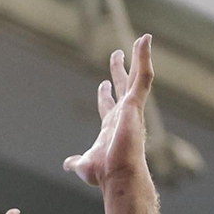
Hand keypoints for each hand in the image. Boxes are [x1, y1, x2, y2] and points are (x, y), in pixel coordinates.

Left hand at [64, 34, 155, 188]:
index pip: (108, 106)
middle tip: (117, 54)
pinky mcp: (136, 103)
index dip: (105, 95)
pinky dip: (145, 57)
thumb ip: (76, 162)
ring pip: (138, 77)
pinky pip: (143, 76)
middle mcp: (124, 115)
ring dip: (140, 57)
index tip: (103, 84)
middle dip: (120, 71)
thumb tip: (68, 164)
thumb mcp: (85, 165)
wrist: (118, 175)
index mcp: (112, 127)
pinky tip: (145, 40)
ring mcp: (132, 108)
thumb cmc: (105, 174)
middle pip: (123, 87)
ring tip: (143, 38)